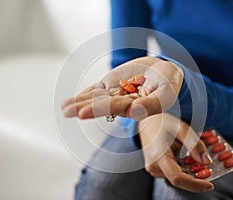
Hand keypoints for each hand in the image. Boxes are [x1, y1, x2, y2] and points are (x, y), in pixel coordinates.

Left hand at [61, 56, 183, 120]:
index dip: (99, 109)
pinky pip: (95, 90)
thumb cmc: (168, 84)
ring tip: (65, 108)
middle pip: (101, 105)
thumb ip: (151, 104)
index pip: (115, 107)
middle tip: (67, 111)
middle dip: (84, 107)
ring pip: (95, 98)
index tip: (82, 113)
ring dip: (79, 103)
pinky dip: (83, 95)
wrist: (163, 72)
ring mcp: (115, 93)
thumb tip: (135, 111)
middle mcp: (122, 102)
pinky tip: (71, 102)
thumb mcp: (165, 93)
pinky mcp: (111, 84)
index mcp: (135, 106)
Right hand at [138, 113, 213, 191]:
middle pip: (180, 179)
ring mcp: (153, 169)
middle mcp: (153, 166)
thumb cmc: (163, 122)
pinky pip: (173, 173)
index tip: (211, 185)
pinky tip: (187, 157)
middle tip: (209, 164)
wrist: (146, 121)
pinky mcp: (155, 169)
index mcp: (158, 155)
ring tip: (197, 156)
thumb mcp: (182, 128)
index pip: (177, 178)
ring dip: (191, 171)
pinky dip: (184, 168)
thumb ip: (195, 145)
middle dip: (197, 176)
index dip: (195, 184)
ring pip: (178, 177)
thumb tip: (208, 162)